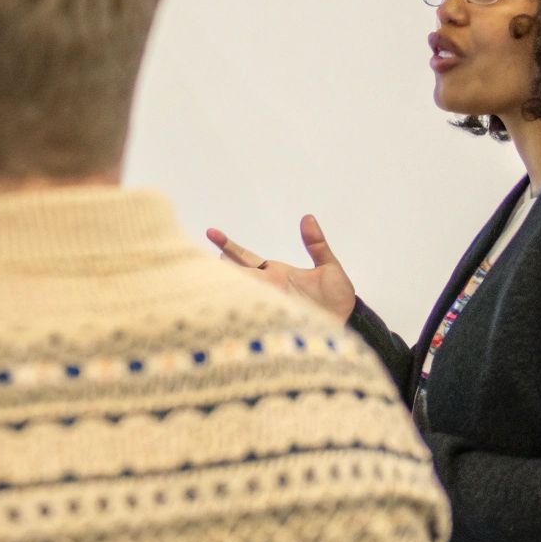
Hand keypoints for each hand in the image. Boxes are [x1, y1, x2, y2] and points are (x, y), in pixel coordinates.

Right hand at [206, 215, 357, 321]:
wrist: (347, 323)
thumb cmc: (336, 297)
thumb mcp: (329, 267)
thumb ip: (317, 244)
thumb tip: (307, 218)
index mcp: (275, 273)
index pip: (245, 256)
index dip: (228, 245)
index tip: (211, 232)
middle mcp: (266, 288)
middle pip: (234, 274)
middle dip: (216, 267)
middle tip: (193, 257)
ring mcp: (268, 304)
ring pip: (238, 292)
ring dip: (222, 285)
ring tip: (200, 277)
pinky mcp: (274, 320)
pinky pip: (252, 312)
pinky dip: (236, 308)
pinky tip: (221, 306)